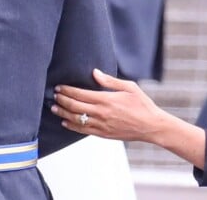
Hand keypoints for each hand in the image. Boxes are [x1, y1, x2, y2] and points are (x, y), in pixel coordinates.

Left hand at [51, 68, 165, 142]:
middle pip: (75, 107)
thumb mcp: (129, 87)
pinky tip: (65, 122)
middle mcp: (102, 113)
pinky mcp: (104, 134)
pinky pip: (85, 131)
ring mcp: (102, 125)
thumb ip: (109, 80)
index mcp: (106, 100)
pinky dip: (73, 126)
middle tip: (53, 96)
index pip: (80, 94)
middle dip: (62, 101)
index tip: (59, 87)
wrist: (153, 127)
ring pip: (77, 120)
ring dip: (63, 114)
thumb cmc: (142, 105)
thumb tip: (94, 72)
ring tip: (54, 108)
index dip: (67, 90)